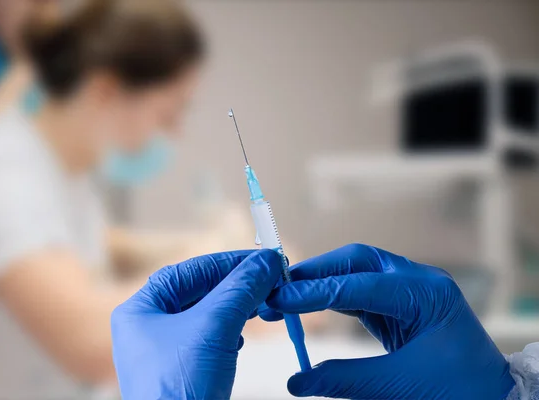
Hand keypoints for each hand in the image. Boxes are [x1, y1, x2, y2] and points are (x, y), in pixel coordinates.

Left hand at [111, 249, 282, 399]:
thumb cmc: (178, 390)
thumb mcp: (213, 329)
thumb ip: (240, 289)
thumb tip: (265, 261)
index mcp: (140, 310)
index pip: (189, 271)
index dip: (227, 262)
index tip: (260, 259)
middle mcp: (149, 328)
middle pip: (199, 292)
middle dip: (236, 286)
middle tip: (268, 279)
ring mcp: (165, 352)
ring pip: (207, 316)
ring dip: (237, 308)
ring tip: (262, 304)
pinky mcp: (184, 372)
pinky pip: (210, 340)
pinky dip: (232, 333)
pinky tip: (244, 337)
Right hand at [264, 244, 514, 399]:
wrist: (493, 399)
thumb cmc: (458, 392)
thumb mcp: (400, 386)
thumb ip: (345, 379)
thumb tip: (297, 381)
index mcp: (426, 294)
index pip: (358, 285)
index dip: (314, 292)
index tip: (280, 298)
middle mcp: (418, 281)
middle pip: (356, 261)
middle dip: (315, 272)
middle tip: (278, 288)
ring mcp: (410, 289)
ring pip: (355, 271)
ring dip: (320, 282)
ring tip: (286, 296)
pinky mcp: (401, 303)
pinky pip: (360, 291)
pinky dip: (332, 297)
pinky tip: (309, 304)